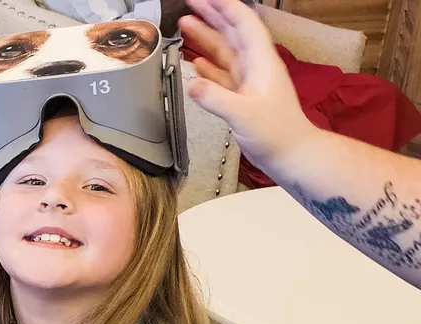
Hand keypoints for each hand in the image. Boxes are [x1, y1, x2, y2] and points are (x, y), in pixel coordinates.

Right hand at [178, 0, 319, 171]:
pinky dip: (207, 67)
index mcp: (261, 62)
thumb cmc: (279, 134)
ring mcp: (248, 81)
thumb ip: (216, 98)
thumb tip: (192, 83)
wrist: (290, 154)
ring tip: (186, 25)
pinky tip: (196, 63)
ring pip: (224, 51)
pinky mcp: (241, 97)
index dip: (224, 7)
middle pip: (231, 32)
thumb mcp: (244, 114)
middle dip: (211, 14)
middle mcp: (254, 67)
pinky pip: (221, 75)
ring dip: (205, 37)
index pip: (243, 23)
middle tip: (192, 2)